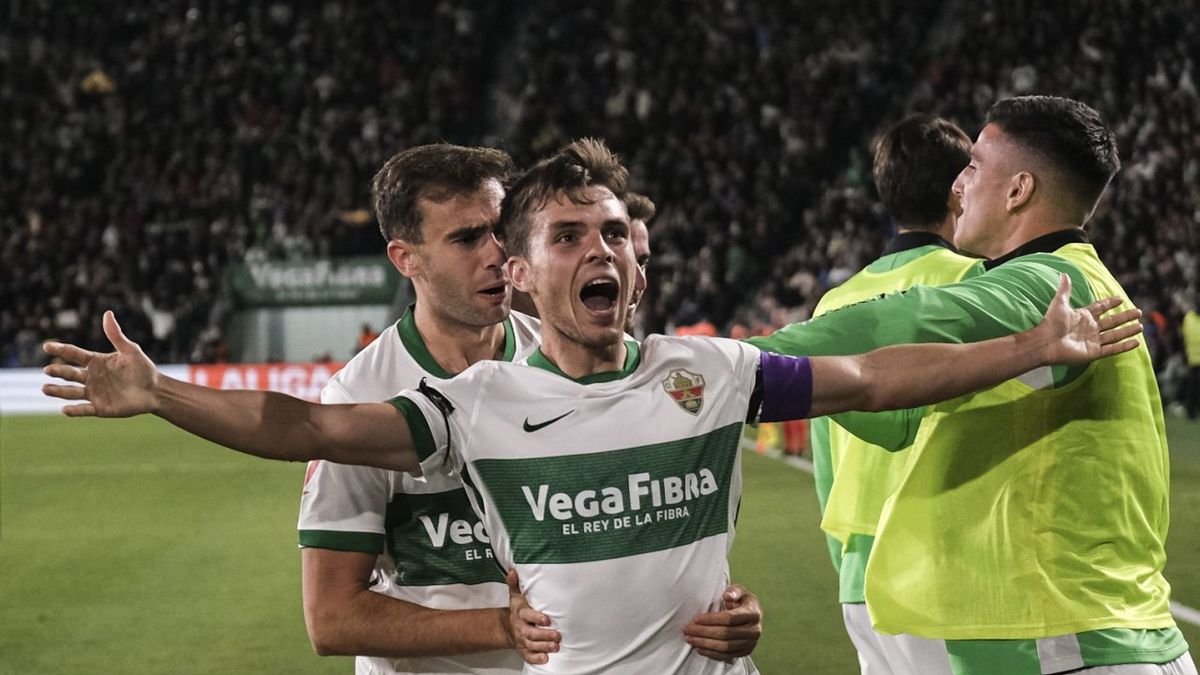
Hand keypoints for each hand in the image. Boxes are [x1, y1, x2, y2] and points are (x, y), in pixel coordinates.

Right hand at [42, 311, 159, 416]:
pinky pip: (84, 409)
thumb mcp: (130, 350)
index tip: (46, 346)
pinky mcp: (101, 408)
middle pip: (70, 373)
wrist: (155, 390)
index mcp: (96, 362)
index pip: (74, 354)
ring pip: (71, 392)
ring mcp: (94, 393)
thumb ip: (116, 335)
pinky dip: (75, 410)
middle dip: (58, 371)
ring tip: (45, 388)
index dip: (61, 349)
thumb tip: (107, 313)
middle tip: (47, 370)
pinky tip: (65, 409)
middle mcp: (91, 377)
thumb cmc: (143, 369)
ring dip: (58, 391)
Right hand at [505, 569, 559, 664]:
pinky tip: (545, 659)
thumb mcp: (515, 597)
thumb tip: (513, 570)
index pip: (527, 616)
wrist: (508, 628)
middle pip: (531, 633)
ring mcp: (522, 640)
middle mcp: (521, 628)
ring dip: (543, 647)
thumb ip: (515, 584)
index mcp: (520, 614)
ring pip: (532, 645)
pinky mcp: (524, 650)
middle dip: (544, 635)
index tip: (547, 619)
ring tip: (555, 647)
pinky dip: (536, 658)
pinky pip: (528, 656)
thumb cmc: (518, 610)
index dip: (536, 618)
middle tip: (557, 636)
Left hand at [683, 584, 762, 661]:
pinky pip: (726, 656)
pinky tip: (698, 648)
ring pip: (725, 647)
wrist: (752, 615)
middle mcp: (755, 630)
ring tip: (690, 639)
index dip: (711, 620)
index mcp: (753, 613)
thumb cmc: (741, 601)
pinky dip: (711, 653)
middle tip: (687, 630)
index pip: (729, 618)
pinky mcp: (746, 652)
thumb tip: (727, 596)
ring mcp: (751, 643)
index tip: (695, 619)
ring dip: (705, 644)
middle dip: (704, 632)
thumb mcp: (739, 591)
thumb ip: (733, 591)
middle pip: (726, 634)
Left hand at [1036, 274, 1141, 365]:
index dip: (1109, 303)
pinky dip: (1125, 346)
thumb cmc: (1051, 323)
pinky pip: (1113, 349)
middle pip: (1112, 321)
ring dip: (1127, 331)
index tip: (1120, 298)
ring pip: (1115, 335)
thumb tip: (1064, 273)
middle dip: (1125, 317)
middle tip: (1139, 312)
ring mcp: (1092, 341)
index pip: (1100, 308)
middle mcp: (1089, 328)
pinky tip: (1136, 341)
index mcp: (1082, 316)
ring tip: (1140, 326)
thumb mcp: (1059, 303)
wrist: (1045, 343)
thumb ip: (1064, 289)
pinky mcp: (1094, 352)